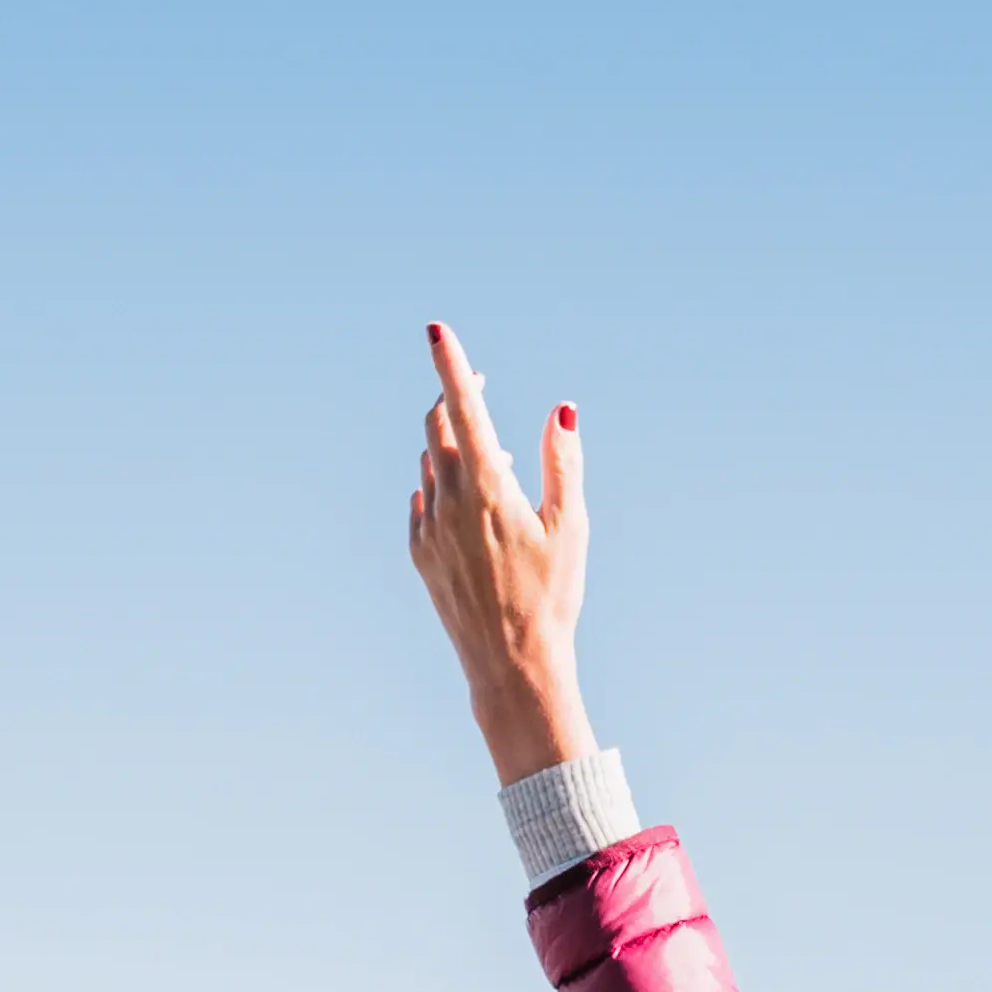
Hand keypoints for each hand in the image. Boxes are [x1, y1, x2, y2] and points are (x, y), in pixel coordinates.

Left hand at [407, 322, 593, 780]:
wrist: (511, 663)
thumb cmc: (552, 594)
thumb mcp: (571, 525)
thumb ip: (563, 461)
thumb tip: (561, 408)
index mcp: (488, 487)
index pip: (463, 408)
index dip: (451, 363)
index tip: (435, 329)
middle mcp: (448, 500)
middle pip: (438, 426)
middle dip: (456, 398)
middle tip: (478, 385)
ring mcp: (428, 527)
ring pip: (430, 461)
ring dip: (455, 445)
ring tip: (494, 459)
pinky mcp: (419, 553)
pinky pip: (423, 498)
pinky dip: (442, 483)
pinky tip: (468, 499)